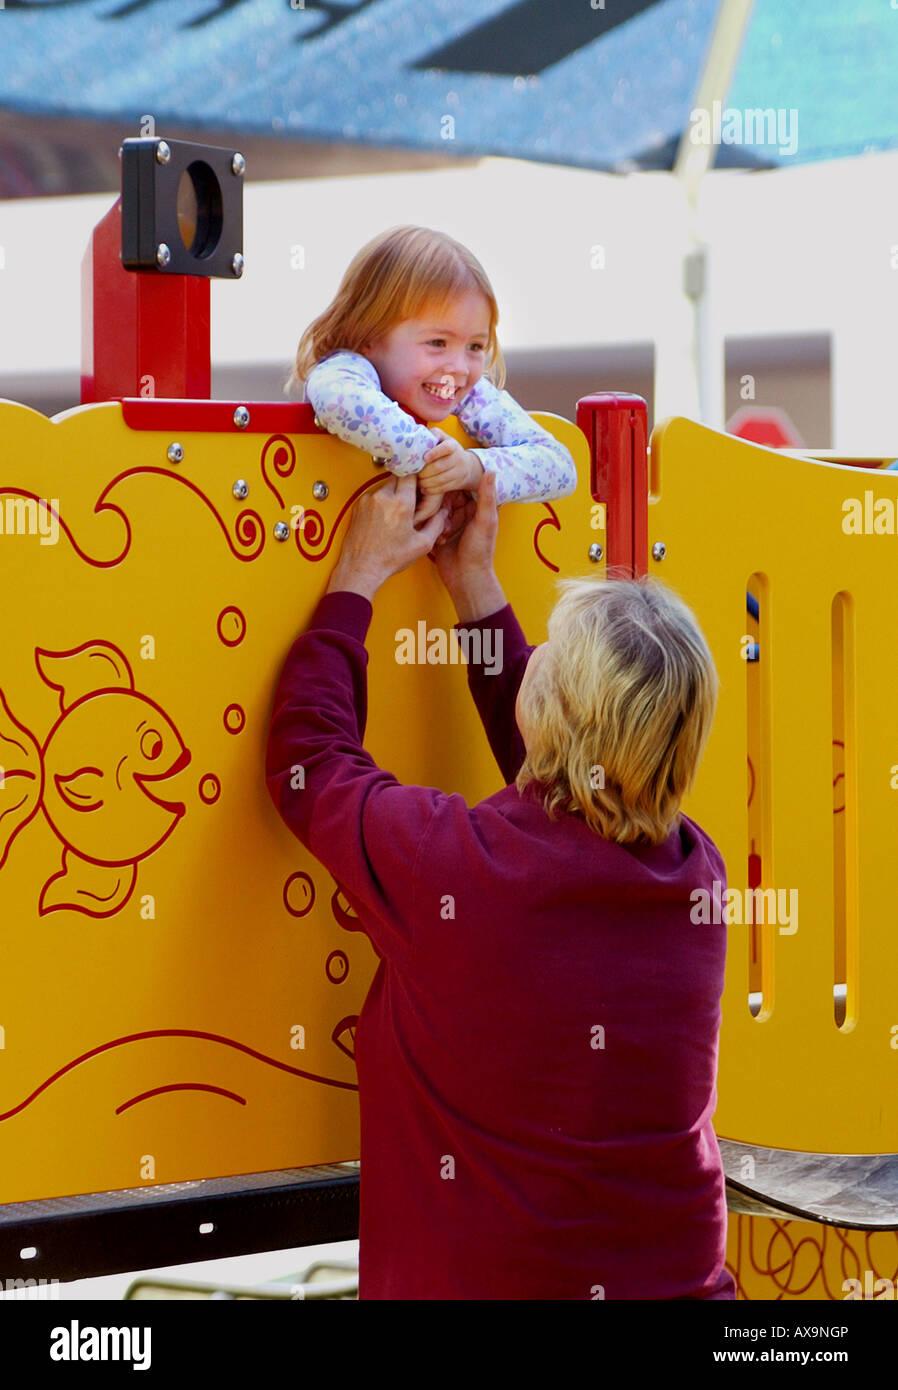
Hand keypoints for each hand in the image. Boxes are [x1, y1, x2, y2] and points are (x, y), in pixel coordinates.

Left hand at [327, 474, 448, 598]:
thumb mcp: (422, 545)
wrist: (361, 566)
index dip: (418, 477)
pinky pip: (373, 494)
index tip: (420, 484)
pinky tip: (383, 518)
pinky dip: (380, 501)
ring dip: (392, 493)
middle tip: (410, 499)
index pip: (411, 474)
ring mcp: (368, 499)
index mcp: (401, 504)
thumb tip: (443, 512)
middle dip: (405, 485)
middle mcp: (383, 497)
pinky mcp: (358, 504)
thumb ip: (437, 524)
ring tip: (396, 513)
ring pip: (385, 485)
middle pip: (398, 476)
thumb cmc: (389, 558)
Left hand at [418, 428, 482, 494]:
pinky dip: (431, 490)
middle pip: (439, 467)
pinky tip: (423, 488)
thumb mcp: (443, 439)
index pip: (446, 448)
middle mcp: (458, 458)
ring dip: (426, 482)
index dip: (435, 453)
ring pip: (440, 479)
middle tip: (415, 473)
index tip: (424, 458)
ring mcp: (459, 472)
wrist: (466, 465)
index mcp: (453, 445)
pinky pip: (443, 488)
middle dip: (424, 472)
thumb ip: (433, 435)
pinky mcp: (458, 483)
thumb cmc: (447, 450)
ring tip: (418, 481)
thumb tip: (418, 435)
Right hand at [430, 469, 498, 592]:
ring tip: (444, 530)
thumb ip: (487, 496)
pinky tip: (438, 538)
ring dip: (435, 517)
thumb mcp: (485, 521)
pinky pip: (429, 522)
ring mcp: (449, 522)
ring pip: (435, 508)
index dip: (452, 485)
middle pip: (445, 496)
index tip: (443, 483)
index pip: (460, 487)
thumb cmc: (479, 550)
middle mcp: (462, 512)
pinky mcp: (438, 533)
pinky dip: (430, 527)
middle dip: (440, 503)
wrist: (466, 577)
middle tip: (441, 513)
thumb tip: (491, 470)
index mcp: (476, 507)